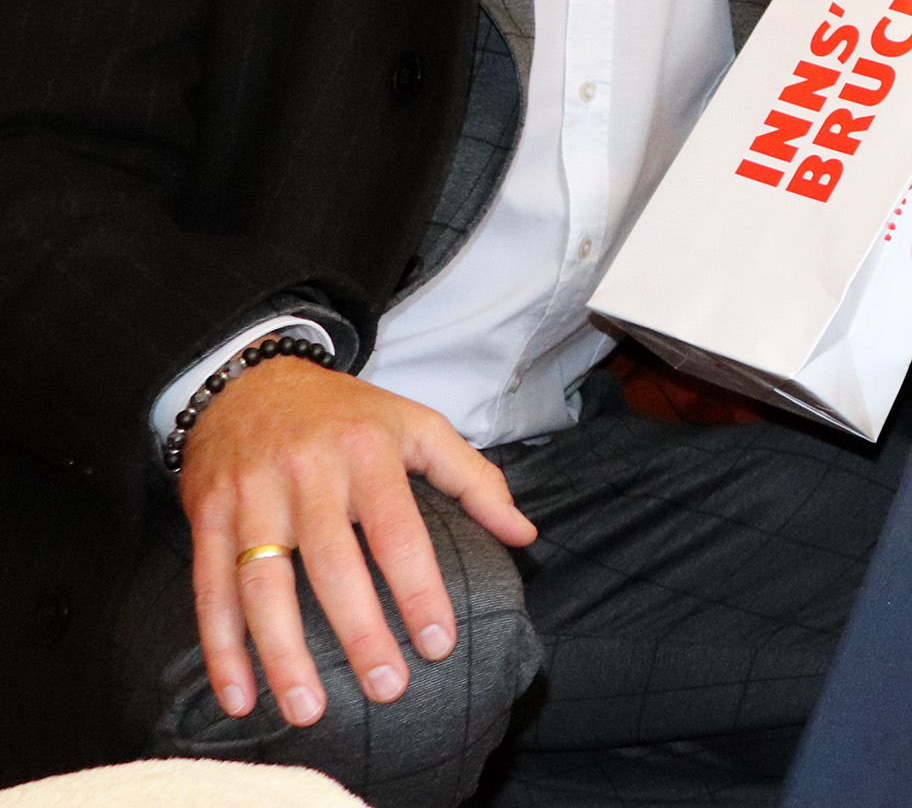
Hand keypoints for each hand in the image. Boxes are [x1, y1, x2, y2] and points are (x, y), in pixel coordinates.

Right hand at [180, 359, 535, 728]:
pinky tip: (239, 696)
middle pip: (331, 565)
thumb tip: (523, 534)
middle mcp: (307, 474)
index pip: (397, 531)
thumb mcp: (419, 425)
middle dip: (358, 633)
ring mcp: (252, 496)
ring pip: (262, 585)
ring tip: (309, 710)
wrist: (249, 380)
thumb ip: (474, 479)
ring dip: (282, 655)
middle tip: (387, 690)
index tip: (438, 645)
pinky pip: (210, 590)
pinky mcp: (208, 516)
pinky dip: (221, 648)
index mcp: (367, 453)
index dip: (418, 589)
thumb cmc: (348, 415)